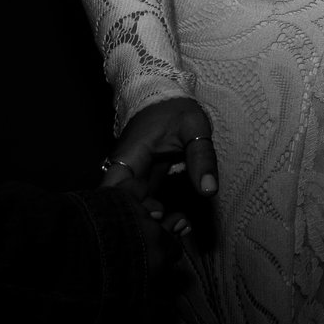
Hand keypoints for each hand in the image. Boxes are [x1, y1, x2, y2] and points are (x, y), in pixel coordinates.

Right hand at [100, 96, 217, 246]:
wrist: (164, 96)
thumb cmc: (176, 108)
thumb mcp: (193, 127)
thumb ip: (201, 158)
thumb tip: (209, 190)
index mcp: (129, 157)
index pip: (114, 192)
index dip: (130, 209)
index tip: (157, 213)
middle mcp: (125, 172)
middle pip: (122, 207)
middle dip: (144, 223)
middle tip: (173, 227)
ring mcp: (133, 179)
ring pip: (133, 209)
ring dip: (153, 223)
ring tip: (180, 227)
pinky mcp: (143, 183)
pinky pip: (144, 205)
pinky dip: (160, 217)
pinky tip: (180, 224)